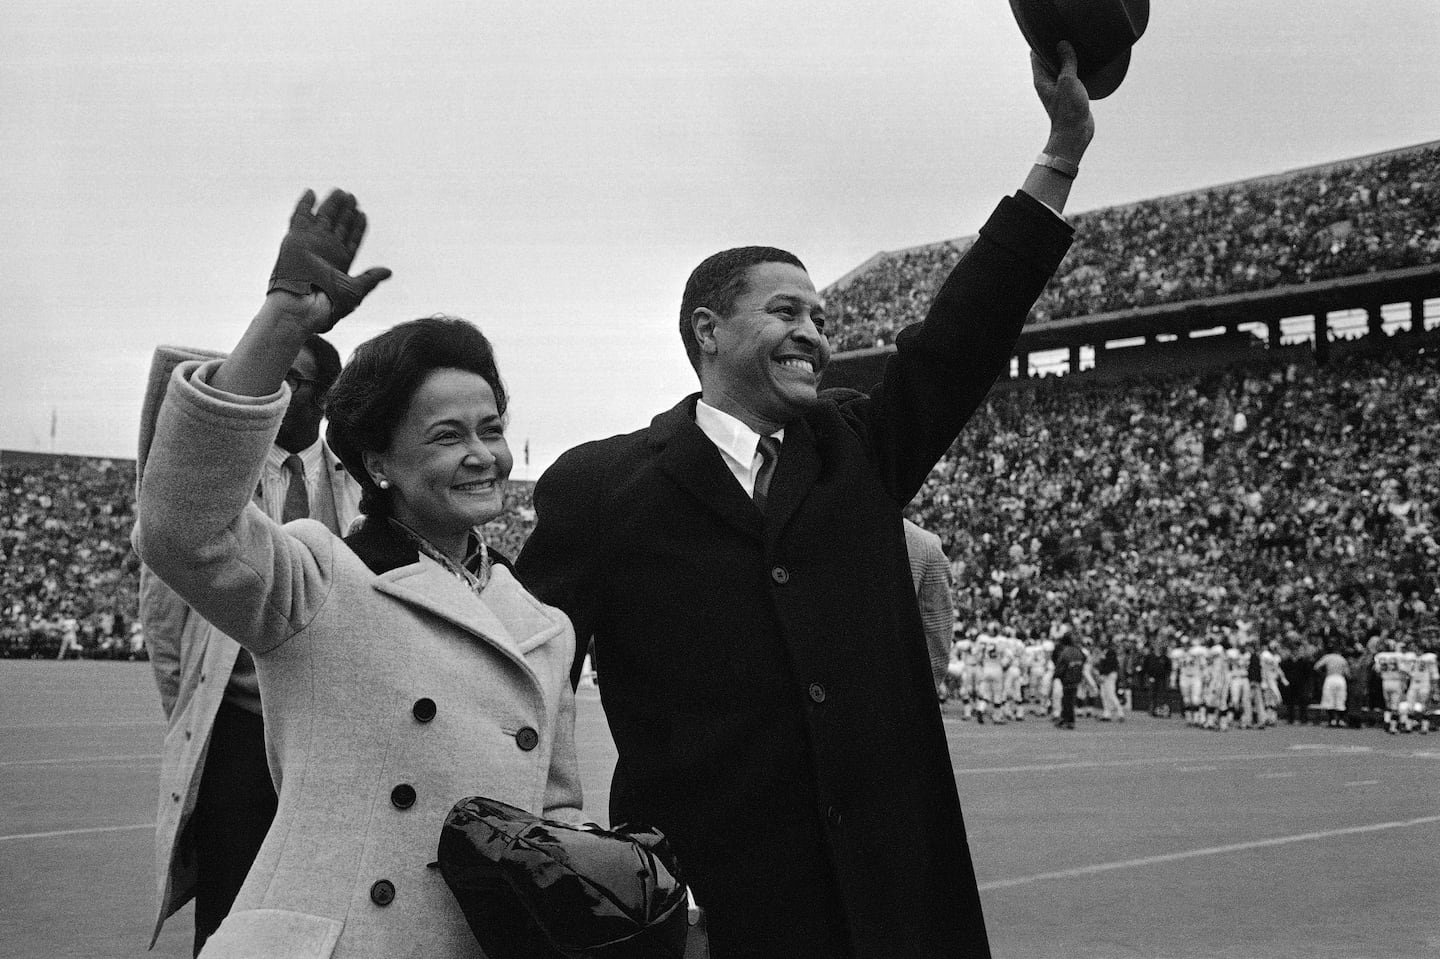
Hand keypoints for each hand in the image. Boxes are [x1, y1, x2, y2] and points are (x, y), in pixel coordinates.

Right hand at [268, 189, 391, 331]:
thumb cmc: (330, 304)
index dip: (357, 227)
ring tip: (341, 193)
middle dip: (346, 212)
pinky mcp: (294, 239)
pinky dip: (304, 204)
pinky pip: (299, 217)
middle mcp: (326, 252)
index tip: (363, 214)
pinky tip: (311, 192)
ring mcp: (311, 244)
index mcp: (340, 263)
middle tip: (352, 197)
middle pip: (338, 226)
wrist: (304, 306)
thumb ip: (371, 278)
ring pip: (322, 218)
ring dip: (331, 205)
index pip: (351, 239)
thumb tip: (388, 272)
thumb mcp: (356, 290)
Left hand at [1032, 41, 1093, 161]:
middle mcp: (1047, 83)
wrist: (1075, 134)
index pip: (1035, 55)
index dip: (1042, 43)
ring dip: (1068, 60)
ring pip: (1061, 69)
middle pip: (1049, 60)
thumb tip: (1062, 44)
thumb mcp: (1068, 81)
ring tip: (1078, 50)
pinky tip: (1085, 65)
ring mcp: (1058, 89)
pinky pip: (1071, 77)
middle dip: (1057, 49)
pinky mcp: (1069, 94)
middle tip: (1070, 41)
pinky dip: (1076, 70)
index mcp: (1041, 79)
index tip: (1054, 35)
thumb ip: (1066, 61)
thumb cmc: (1068, 110)